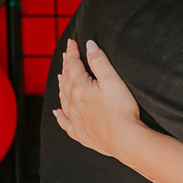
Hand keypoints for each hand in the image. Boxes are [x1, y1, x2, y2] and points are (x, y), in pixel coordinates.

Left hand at [54, 39, 142, 158]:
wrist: (125, 140)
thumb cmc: (122, 111)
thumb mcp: (113, 80)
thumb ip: (99, 61)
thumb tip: (89, 45)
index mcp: (80, 88)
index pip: (73, 65)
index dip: (73, 52)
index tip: (72, 42)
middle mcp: (73, 104)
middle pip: (66, 80)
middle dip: (66, 66)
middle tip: (66, 55)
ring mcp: (76, 119)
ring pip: (63, 99)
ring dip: (61, 86)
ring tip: (60, 77)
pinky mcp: (81, 134)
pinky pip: (65, 122)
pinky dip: (60, 116)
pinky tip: (57, 112)